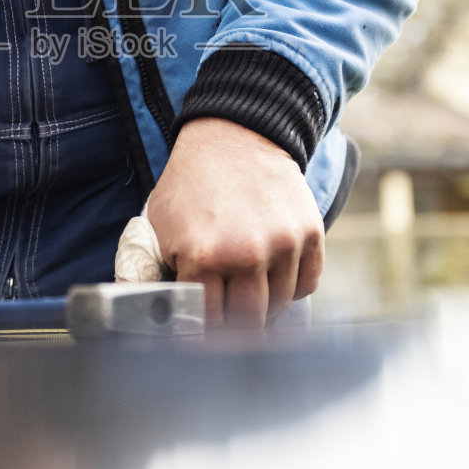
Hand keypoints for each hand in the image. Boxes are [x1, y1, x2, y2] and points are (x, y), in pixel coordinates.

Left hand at [146, 118, 324, 327]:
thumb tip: (158, 317)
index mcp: (203, 256)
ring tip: (247, 292)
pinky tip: (273, 275)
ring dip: (263, 307)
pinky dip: (291, 288)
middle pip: (247, 323)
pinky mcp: (310, 233)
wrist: (235, 136)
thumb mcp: (160, 226)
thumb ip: (161, 273)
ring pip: (279, 307)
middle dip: (232, 325)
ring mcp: (283, 244)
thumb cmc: (191, 184)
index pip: (207, 321)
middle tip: (224, 318)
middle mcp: (247, 254)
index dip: (201, 330)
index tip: (200, 333)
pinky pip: (307, 285)